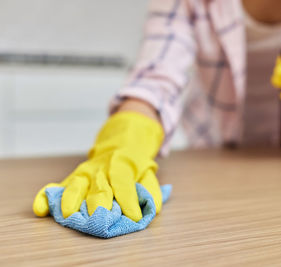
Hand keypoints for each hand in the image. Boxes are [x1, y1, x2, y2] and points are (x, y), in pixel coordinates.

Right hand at [32, 112, 163, 221]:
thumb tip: (152, 209)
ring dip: (71, 200)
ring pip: (75, 186)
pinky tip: (41, 209)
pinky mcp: (71, 178)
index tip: (134, 216)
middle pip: (99, 187)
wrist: (120, 143)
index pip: (123, 182)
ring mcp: (83, 173)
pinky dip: (46, 197)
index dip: (128, 199)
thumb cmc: (134, 163)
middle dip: (99, 204)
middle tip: (99, 220)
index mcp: (122, 164)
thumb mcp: (147, 171)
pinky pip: (56, 187)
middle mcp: (100, 169)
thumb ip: (151, 189)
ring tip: (69, 215)